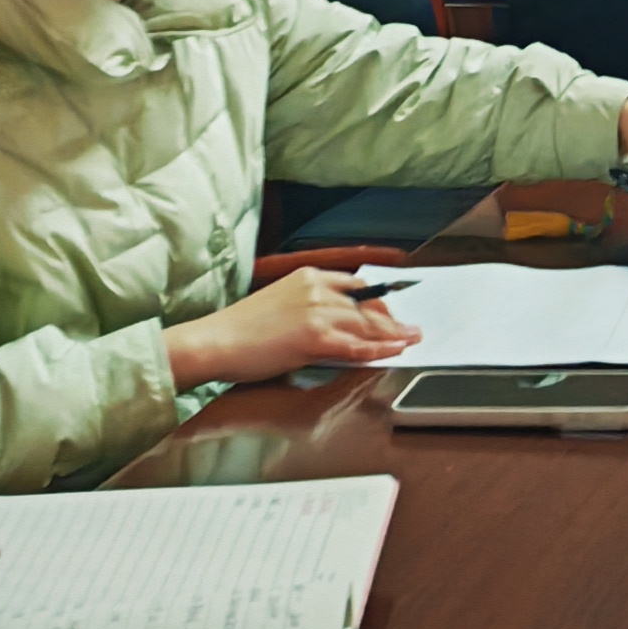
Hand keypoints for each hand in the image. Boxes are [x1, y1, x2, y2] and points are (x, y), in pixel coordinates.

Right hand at [166, 269, 418, 390]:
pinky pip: (356, 345)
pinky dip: (379, 349)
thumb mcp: (280, 305)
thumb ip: (309, 307)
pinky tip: (395, 351)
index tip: (394, 307)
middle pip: (367, 304)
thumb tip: (335, 324)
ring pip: (367, 324)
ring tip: (413, 340)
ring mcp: (317, 312)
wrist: (214, 341)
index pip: (356, 285)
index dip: (379, 298)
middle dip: (393, 318)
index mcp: (308, 277)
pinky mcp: (314, 337)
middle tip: (413, 328)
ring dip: (394, 334)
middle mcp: (317, 289)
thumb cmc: (240, 330)